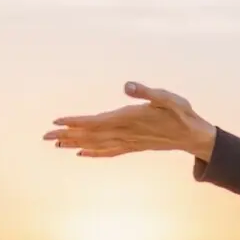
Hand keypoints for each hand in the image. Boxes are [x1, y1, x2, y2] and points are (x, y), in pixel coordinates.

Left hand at [44, 82, 216, 159]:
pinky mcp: (134, 146)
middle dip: (67, 136)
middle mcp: (126, 133)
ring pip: (98, 144)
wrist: (194, 136)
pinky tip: (82, 153)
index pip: (97, 122)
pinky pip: (110, 151)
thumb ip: (147, 92)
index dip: (76, 122)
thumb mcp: (169, 98)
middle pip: (91, 136)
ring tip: (56, 145)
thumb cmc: (182, 114)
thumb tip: (127, 86)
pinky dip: (94, 153)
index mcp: (130, 119)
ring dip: (76, 144)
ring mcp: (129, 142)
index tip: (56, 122)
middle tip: (45, 136)